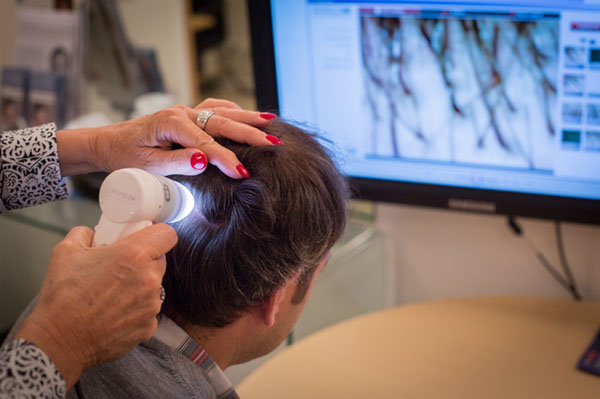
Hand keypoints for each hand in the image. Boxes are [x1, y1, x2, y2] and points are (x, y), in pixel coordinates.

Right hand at [14, 223, 176, 389]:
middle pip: (159, 261)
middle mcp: (148, 279)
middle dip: (143, 261)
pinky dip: (135, 310)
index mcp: (133, 255)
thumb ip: (84, 234)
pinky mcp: (149, 326)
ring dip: (139, 287)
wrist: (60, 341)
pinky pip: (148, 311)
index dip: (156, 234)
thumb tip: (92, 234)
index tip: (147, 238)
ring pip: (154, 287)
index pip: (166, 235)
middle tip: (120, 268)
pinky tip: (114, 313)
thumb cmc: (63, 298)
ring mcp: (151, 305)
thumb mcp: (66, 251)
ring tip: (112, 294)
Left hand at [56, 98, 278, 177]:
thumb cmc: (126, 156)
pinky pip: (215, 108)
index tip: (243, 173)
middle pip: (221, 122)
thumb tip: (205, 159)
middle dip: (249, 132)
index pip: (206, 144)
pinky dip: (234, 112)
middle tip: (273, 142)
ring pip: (222, 111)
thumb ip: (177, 162)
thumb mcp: (148, 164)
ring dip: (247, 118)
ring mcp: (186, 111)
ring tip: (271, 122)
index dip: (226, 159)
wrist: (110, 143)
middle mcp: (181, 112)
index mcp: (171, 123)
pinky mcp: (188, 115)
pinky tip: (247, 116)